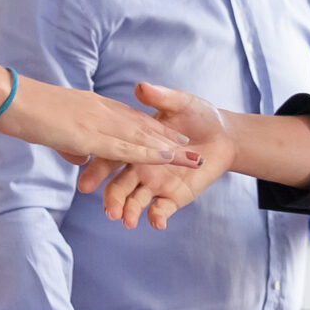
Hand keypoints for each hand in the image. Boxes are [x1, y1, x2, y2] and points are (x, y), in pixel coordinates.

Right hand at [0, 76, 196, 169]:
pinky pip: (124, 145)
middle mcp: (100, 110)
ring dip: (166, 148)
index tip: (169, 135)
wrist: (7, 97)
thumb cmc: (21, 110)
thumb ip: (71, 143)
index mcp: (91, 106)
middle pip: (141, 126)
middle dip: (167, 139)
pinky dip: (147, 152)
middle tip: (190, 148)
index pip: (128, 119)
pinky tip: (165, 158)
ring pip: (140, 136)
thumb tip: (81, 158)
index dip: (150, 128)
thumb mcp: (53, 130)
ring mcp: (96, 121)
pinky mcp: (89, 134)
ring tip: (189, 156)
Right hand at [81, 84, 235, 227]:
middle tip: (109, 211)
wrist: (224, 134)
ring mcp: (155, 184)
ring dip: (130, 212)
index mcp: (134, 145)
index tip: (85, 184)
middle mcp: (139, 168)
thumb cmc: (198, 115)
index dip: (97, 172)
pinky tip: (157, 222)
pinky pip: (162, 210)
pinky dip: (158, 217)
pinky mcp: (173, 196)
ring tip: (127, 220)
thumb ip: (161, 98)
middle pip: (119, 186)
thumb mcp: (181, 103)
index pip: (111, 160)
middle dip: (112, 199)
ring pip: (136, 201)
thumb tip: (141, 87)